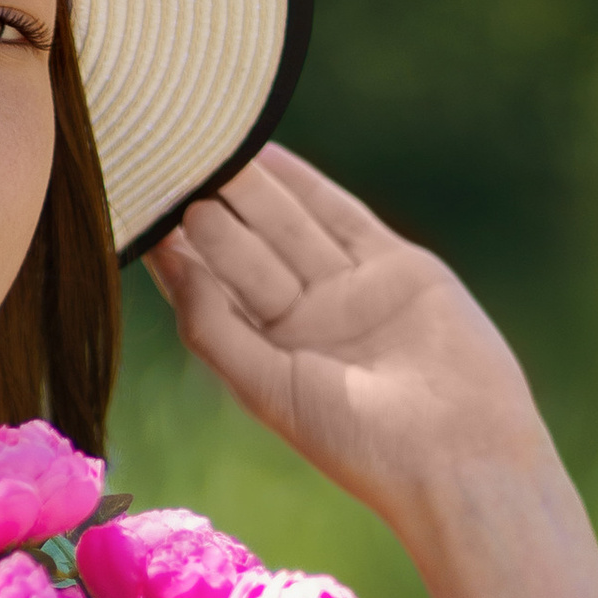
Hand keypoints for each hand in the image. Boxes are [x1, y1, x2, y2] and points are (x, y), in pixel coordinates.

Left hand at [144, 143, 552, 537]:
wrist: (460, 452)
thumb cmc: (360, 443)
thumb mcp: (269, 390)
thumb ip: (215, 329)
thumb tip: (172, 264)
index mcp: (268, 363)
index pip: (210, 297)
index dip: (176, 258)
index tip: (137, 215)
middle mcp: (305, 325)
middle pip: (244, 255)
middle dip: (206, 212)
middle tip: (165, 162)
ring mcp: (349, 293)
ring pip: (287, 228)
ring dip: (247, 189)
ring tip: (204, 145)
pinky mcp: (394, 267)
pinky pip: (339, 214)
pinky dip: (303, 183)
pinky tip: (265, 152)